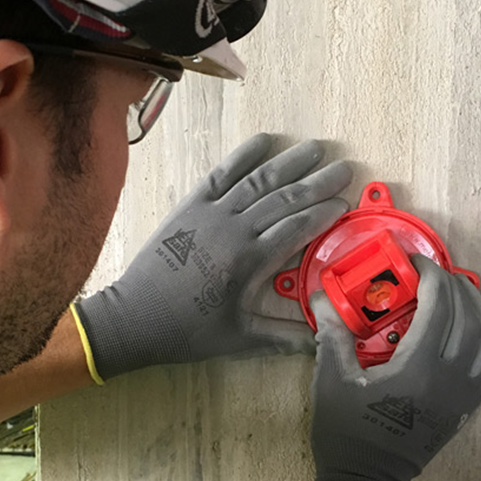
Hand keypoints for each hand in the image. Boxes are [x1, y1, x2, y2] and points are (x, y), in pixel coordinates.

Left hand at [75, 134, 351, 380]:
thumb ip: (284, 337)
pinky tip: (264, 140)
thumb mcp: (240, 339)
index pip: (297, 228)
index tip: (345, 204)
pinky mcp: (190, 205)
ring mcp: (211, 213)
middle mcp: (234, 229)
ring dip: (289, 162)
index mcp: (249, 262)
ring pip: (258, 180)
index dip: (324, 214)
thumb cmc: (187, 331)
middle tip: (344, 168)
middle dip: (318, 183)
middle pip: (285, 198)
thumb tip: (320, 341)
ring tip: (315, 147)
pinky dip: (243, 155)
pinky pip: (221, 173)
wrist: (136, 317)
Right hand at [309, 255, 480, 480]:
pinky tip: (467, 330)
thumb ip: (332, 334)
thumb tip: (321, 297)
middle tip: (433, 271)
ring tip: (456, 292)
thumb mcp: (331, 380)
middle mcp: (449, 379)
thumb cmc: (346, 434)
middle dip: (455, 285)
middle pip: (469, 317)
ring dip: (475, 309)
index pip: (439, 306)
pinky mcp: (464, 409)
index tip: (413, 263)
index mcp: (417, 368)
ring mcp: (461, 396)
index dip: (431, 276)